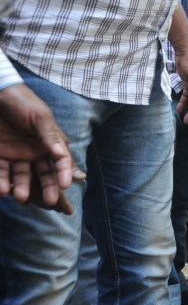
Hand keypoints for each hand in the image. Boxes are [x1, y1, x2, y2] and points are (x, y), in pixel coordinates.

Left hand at [0, 83, 78, 211]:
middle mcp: (35, 151)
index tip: (64, 186)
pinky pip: (1, 171)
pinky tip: (2, 189)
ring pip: (22, 176)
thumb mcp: (39, 117)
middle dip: (47, 188)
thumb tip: (62, 157)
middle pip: (44, 173)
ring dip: (22, 187)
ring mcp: (17, 154)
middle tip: (49, 202)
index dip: (63, 174)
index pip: (60, 161)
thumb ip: (49, 137)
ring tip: (19, 197)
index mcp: (50, 141)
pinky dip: (1, 181)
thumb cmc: (22, 102)